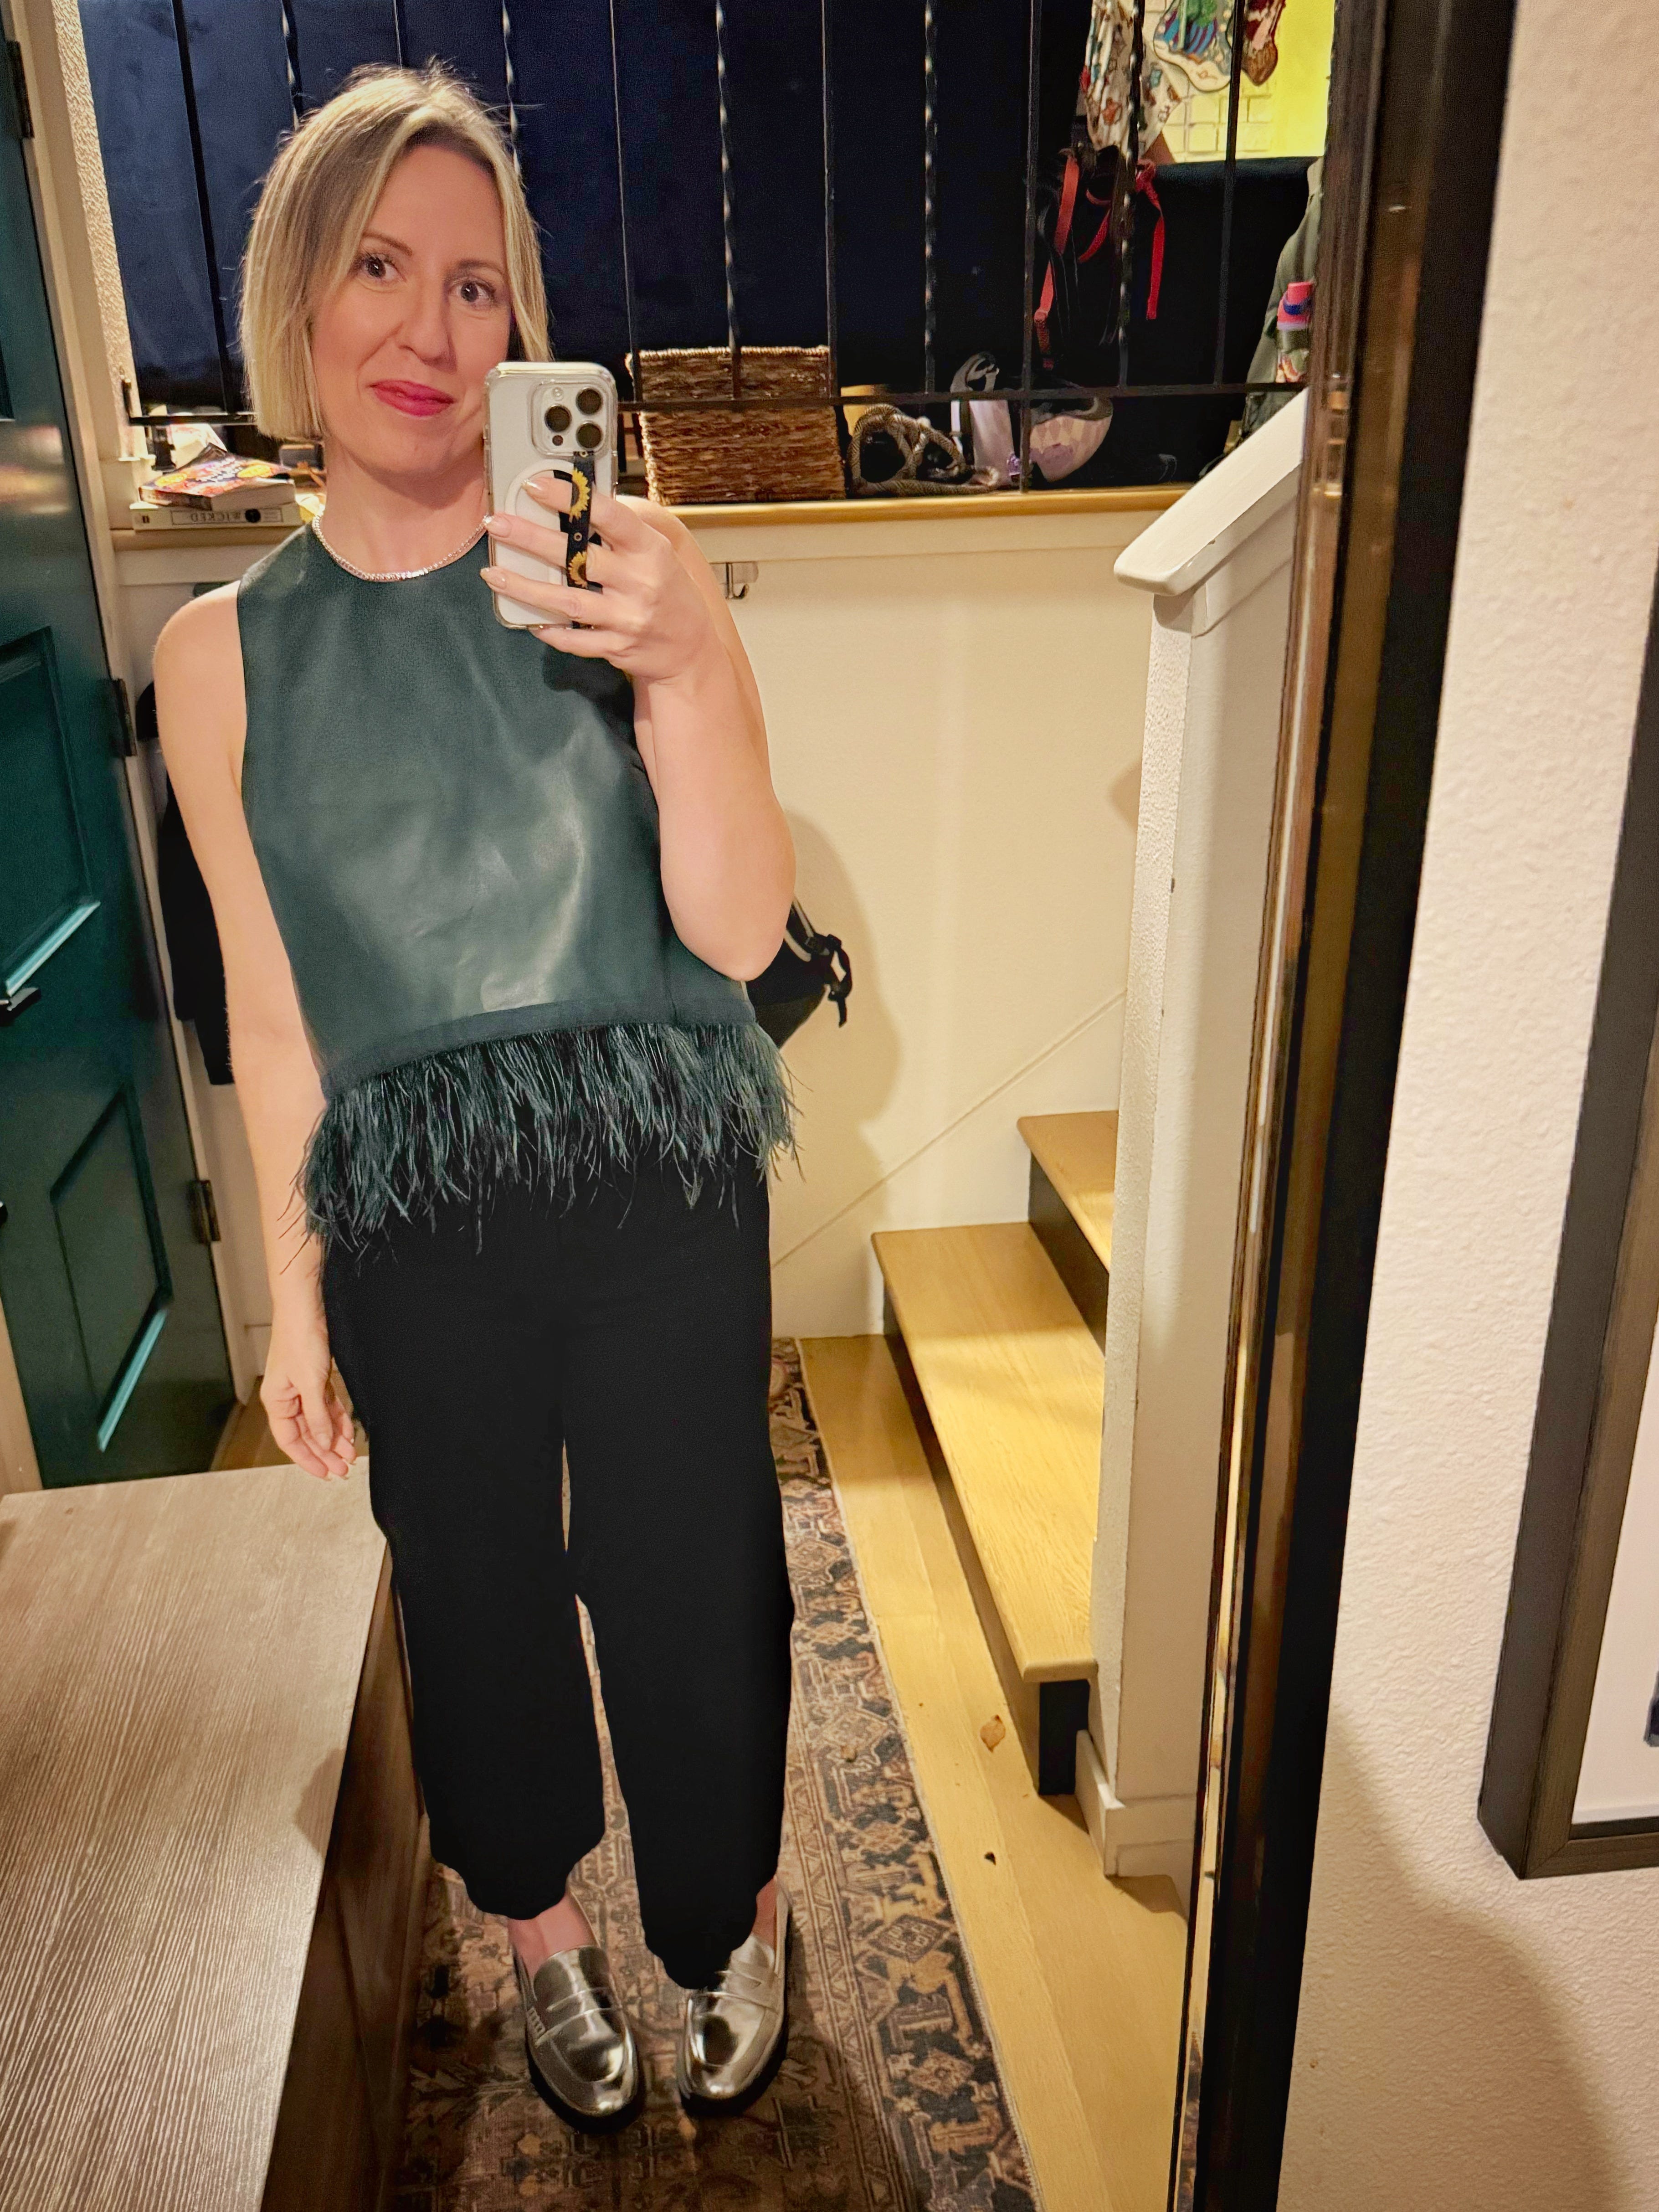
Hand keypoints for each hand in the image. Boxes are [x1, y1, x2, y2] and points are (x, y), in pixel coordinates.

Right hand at [262, 1301, 355, 1480]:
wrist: (306, 1307)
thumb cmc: (299, 1339)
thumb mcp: (311, 1383)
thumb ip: (318, 1416)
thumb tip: (323, 1444)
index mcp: (276, 1401)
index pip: (290, 1440)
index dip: (307, 1459)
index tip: (325, 1474)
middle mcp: (287, 1397)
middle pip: (307, 1433)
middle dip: (325, 1452)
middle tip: (344, 1469)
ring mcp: (301, 1387)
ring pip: (319, 1421)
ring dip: (334, 1438)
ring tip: (351, 1454)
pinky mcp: (316, 1377)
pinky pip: (327, 1405)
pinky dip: (338, 1419)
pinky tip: (350, 1432)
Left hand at [481, 476, 718, 684]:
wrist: (691, 650)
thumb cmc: (668, 590)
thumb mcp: (658, 552)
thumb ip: (622, 529)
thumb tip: (577, 501)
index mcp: (649, 550)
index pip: (608, 516)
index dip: (570, 498)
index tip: (535, 485)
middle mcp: (639, 583)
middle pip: (578, 557)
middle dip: (532, 538)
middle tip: (497, 523)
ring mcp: (626, 619)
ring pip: (567, 602)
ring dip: (525, 588)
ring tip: (492, 574)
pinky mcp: (616, 647)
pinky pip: (574, 640)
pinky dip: (548, 630)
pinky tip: (526, 618)